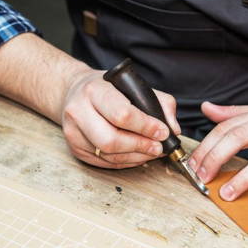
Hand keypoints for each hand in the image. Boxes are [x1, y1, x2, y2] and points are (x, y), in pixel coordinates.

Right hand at [62, 67, 180, 168]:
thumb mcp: (133, 85)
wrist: (74, 92)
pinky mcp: (75, 148)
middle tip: (158, 147)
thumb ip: (160, 103)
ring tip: (151, 152)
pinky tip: (137, 155)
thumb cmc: (107, 89)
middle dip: (140, 146)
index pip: (122, 114)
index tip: (163, 132)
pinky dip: (125, 162)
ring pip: (108, 154)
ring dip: (135, 157)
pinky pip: (104, 162)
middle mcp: (78, 111)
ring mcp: (73, 132)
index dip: (146, 127)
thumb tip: (173, 128)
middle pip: (111, 140)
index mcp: (94, 90)